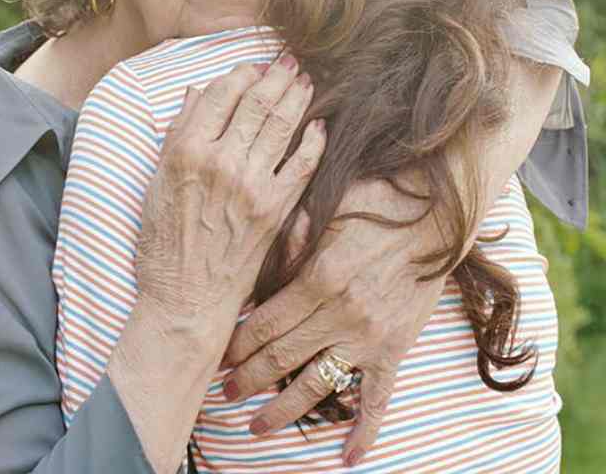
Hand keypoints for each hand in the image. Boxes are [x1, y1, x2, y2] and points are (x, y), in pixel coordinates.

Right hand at [133, 55, 325, 336]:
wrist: (186, 299)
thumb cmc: (162, 245)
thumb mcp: (154, 184)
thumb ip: (176, 136)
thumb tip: (194, 94)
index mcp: (185, 152)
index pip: (218, 95)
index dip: (238, 74)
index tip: (250, 67)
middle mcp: (221, 161)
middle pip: (255, 103)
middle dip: (275, 75)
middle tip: (289, 60)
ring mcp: (252, 184)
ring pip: (281, 125)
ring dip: (297, 96)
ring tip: (306, 80)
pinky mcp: (277, 208)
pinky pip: (302, 164)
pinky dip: (312, 140)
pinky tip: (319, 125)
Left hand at [220, 179, 444, 467]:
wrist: (436, 212)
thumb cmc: (372, 203)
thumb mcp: (321, 212)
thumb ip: (287, 242)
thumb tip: (251, 265)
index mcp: (316, 279)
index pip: (263, 324)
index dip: (236, 345)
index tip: (216, 358)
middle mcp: (340, 315)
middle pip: (281, 358)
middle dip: (248, 379)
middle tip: (223, 394)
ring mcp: (369, 337)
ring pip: (317, 385)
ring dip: (283, 410)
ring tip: (257, 425)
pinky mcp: (395, 350)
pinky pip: (378, 398)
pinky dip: (364, 431)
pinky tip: (348, 457)